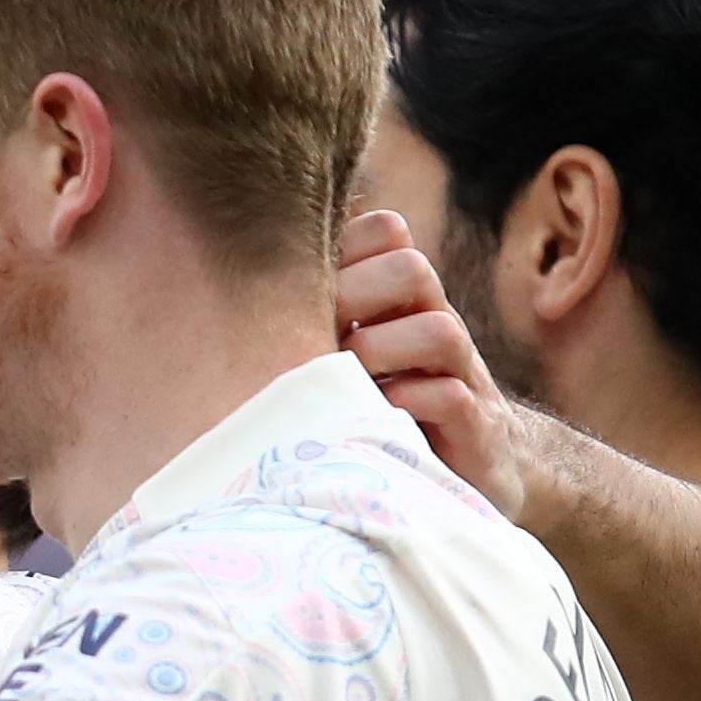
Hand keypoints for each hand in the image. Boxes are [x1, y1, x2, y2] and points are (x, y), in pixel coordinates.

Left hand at [335, 208, 536, 522]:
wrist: (473, 468)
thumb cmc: (389, 408)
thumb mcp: (351, 357)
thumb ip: (315, 320)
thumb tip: (222, 292)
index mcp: (404, 301)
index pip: (387, 233)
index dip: (346, 246)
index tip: (304, 288)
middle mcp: (438, 325)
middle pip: (412, 269)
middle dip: (355, 295)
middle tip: (319, 337)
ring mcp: (463, 375)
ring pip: (439, 331)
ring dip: (378, 352)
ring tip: (346, 382)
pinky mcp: (477, 428)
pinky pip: (451, 398)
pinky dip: (406, 405)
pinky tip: (369, 421)